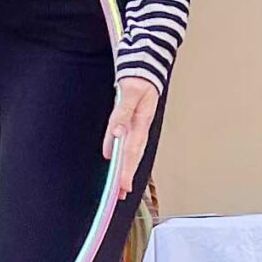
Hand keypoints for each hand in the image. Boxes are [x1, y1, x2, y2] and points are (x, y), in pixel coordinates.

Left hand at [100, 75, 160, 199]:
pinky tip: (116, 162)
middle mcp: (140, 127)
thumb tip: (117, 133)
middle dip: (127, 175)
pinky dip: (122, 155)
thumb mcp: (130, 91)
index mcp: (141, 121)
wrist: (146, 67)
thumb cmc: (140, 78)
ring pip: (131, 152)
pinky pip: (127, 143)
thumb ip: (123, 111)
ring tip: (121, 187)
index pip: (132, 149)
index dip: (126, 168)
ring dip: (125, 169)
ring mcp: (137, 126)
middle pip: (133, 155)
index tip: (122, 185)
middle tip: (121, 194)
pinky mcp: (132, 123)